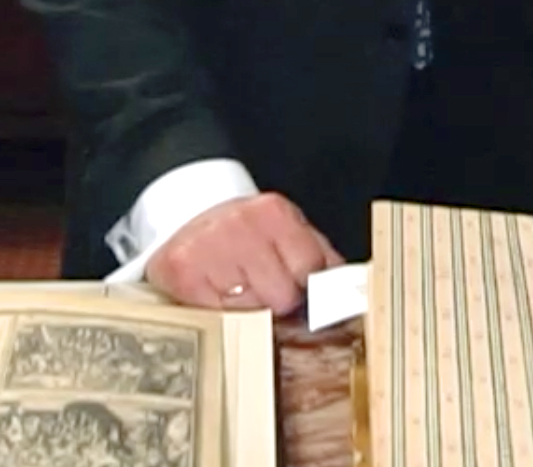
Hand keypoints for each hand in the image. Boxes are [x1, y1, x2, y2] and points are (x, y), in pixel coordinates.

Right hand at [145, 193, 343, 314]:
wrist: (185, 215)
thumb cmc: (244, 232)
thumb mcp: (285, 229)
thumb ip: (318, 255)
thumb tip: (350, 290)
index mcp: (273, 212)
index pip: (310, 268)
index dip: (305, 286)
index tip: (296, 288)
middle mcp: (239, 226)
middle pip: (281, 297)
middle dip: (276, 302)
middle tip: (261, 290)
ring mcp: (208, 249)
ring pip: (250, 313)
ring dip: (247, 312)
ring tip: (235, 290)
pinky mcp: (182, 273)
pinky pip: (217, 318)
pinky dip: (219, 316)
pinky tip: (214, 296)